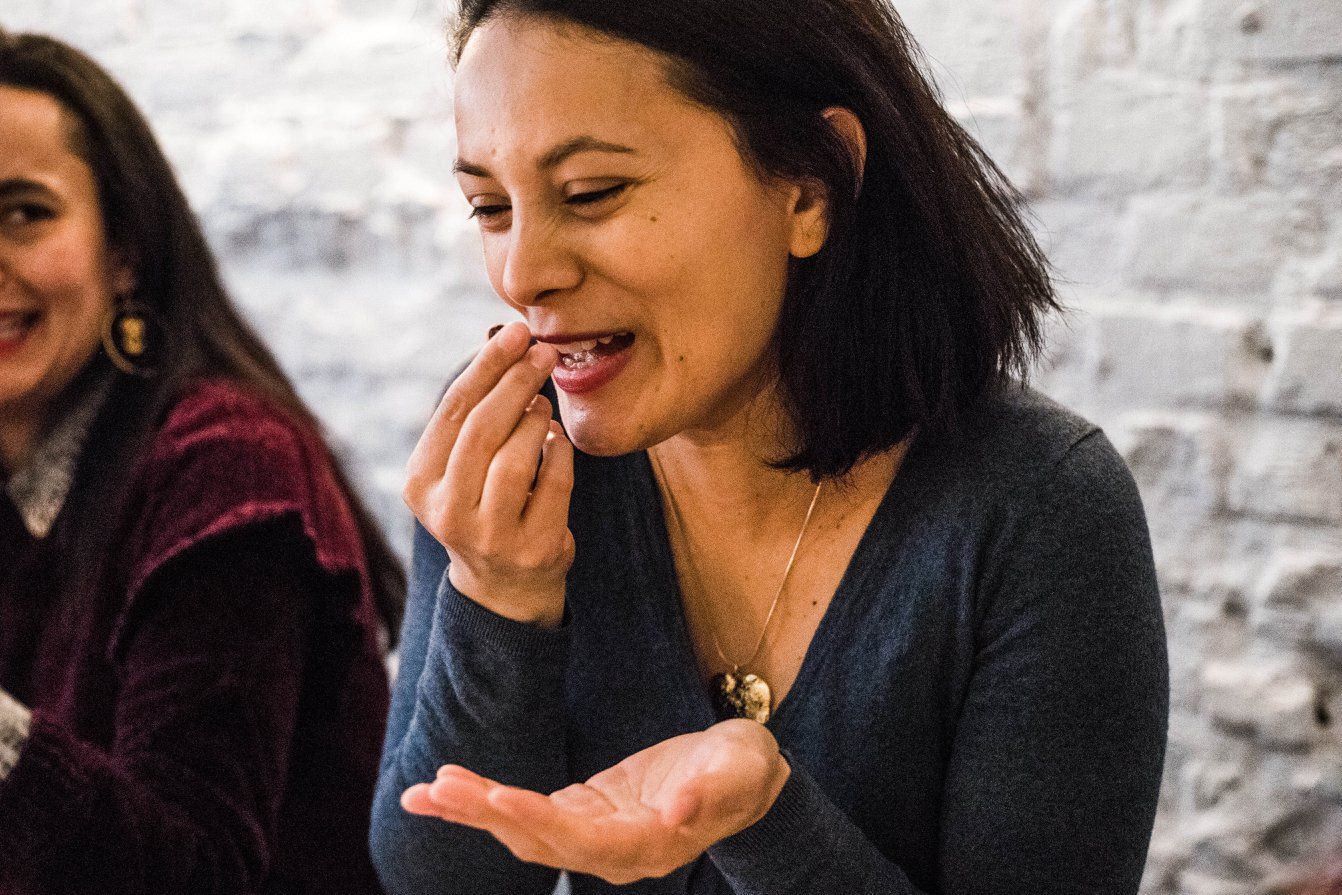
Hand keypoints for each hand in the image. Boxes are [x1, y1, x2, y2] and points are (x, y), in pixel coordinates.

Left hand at [401, 719, 790, 884]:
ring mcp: (594, 836)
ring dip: (474, 812)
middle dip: (486, 815)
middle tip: (436, 788)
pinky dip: (487, 802)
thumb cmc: (745, 770)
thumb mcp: (738, 771)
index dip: (536, 819)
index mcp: (647, 846)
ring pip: (524, 831)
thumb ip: (710, 793)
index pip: (580, 840)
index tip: (495, 796)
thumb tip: (679, 811)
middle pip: (539, 840)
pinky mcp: (584, 813)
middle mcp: (613, 853)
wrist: (745, 775)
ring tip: (425, 791)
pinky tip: (450, 787)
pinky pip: (527, 812)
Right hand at [404, 322, 573, 627]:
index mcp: (420, 483)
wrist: (505, 586)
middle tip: (544, 352)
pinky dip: (562, 453)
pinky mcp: (533, 549)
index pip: (453, 411)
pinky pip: (555, 483)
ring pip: (516, 457)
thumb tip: (506, 340)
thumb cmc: (485, 504)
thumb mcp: (463, 466)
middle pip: (483, 429)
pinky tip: (558, 439)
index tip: (516, 333)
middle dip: (517, 381)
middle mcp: (447, 512)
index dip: (486, 366)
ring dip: (538, 419)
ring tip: (544, 403)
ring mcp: (489, 536)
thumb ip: (475, 415)